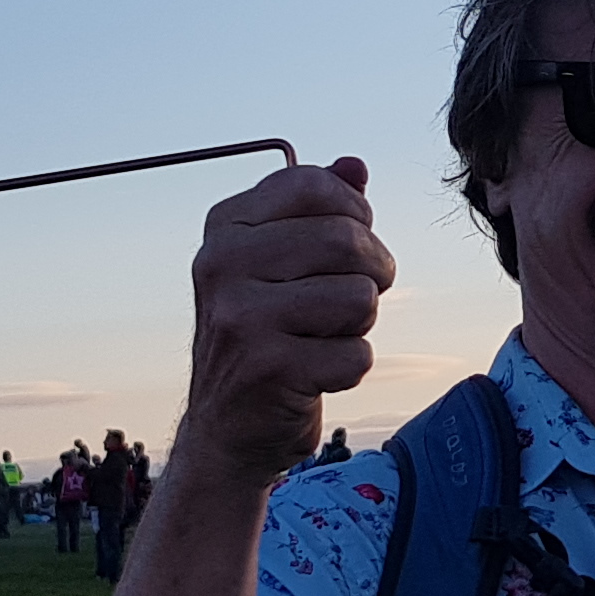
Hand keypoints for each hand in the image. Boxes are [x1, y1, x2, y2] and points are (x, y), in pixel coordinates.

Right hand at [179, 156, 395, 486]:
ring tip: (325, 336)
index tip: (350, 244)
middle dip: (372, 271)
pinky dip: (349, 368)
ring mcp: (242, 318)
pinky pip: (358, 355)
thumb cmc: (265, 335)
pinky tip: (315, 373)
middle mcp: (222, 266)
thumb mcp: (279, 264)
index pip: (311, 184)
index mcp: (224, 228)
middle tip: (356, 298)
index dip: (354, 213)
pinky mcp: (268, 370)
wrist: (226, 430)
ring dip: (360, 324)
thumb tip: (354, 165)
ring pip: (360, 297)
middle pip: (346, 239)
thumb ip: (317, 211)